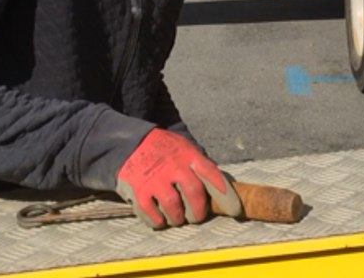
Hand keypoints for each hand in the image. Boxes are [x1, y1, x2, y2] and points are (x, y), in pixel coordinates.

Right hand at [115, 128, 240, 228]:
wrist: (128, 143)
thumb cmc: (163, 150)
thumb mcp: (184, 147)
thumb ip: (200, 164)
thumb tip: (223, 186)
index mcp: (187, 154)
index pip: (211, 174)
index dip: (225, 194)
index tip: (235, 210)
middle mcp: (172, 166)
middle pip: (193, 194)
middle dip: (198, 211)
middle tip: (196, 216)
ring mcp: (153, 179)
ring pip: (173, 208)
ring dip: (178, 218)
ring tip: (177, 217)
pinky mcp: (137, 191)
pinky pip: (152, 215)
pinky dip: (159, 221)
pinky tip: (161, 218)